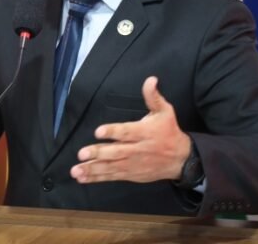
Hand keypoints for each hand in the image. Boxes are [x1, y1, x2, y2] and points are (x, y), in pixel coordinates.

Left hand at [70, 76, 191, 183]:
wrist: (181, 159)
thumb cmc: (168, 132)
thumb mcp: (165, 112)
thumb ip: (154, 97)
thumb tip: (150, 80)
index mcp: (144, 133)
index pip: (126, 132)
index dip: (113, 132)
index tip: (98, 132)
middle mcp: (137, 150)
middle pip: (116, 152)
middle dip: (98, 153)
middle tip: (82, 154)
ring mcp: (132, 164)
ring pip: (111, 167)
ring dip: (92, 169)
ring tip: (76, 171)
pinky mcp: (130, 174)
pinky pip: (112, 176)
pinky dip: (97, 178)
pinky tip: (82, 178)